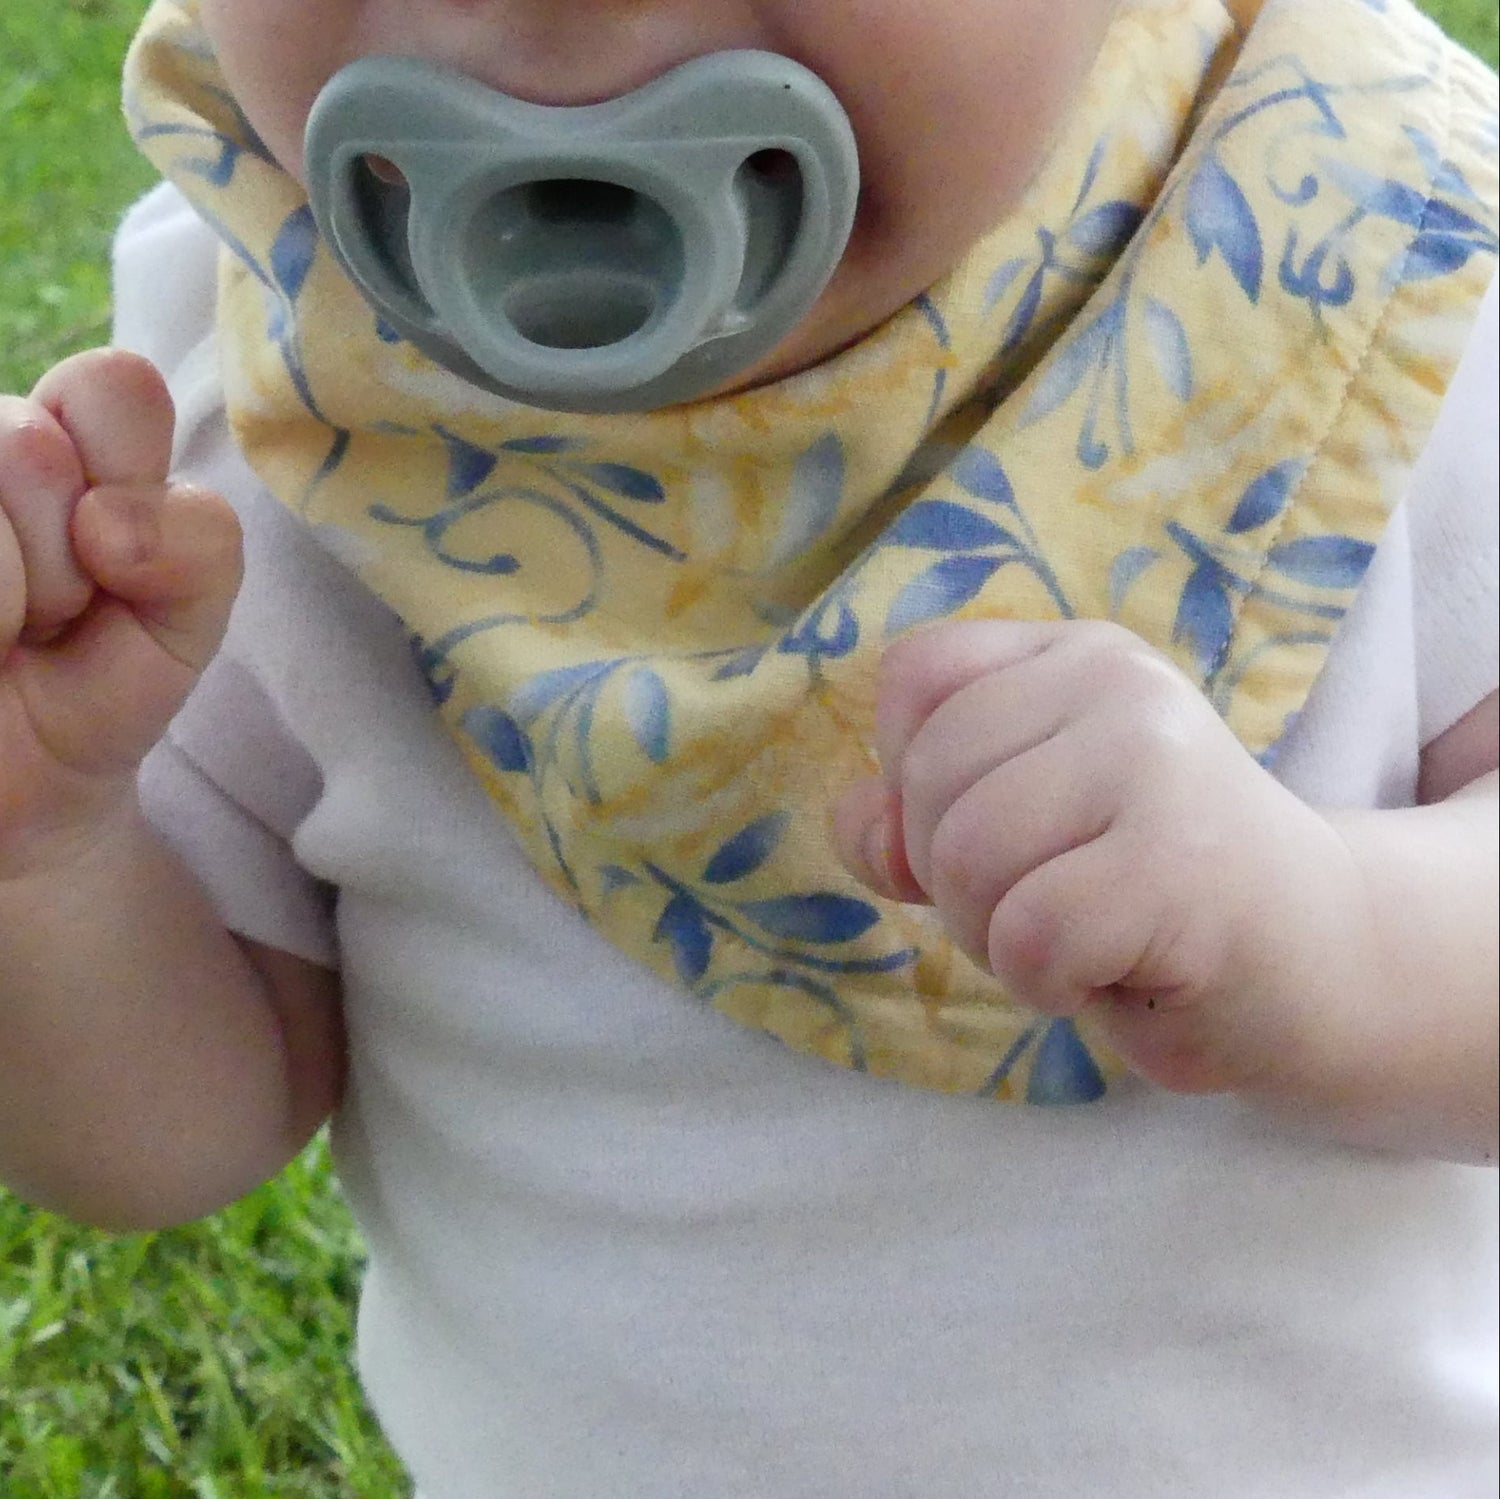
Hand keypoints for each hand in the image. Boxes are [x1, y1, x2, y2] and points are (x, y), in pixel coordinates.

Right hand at [0, 350, 240, 871]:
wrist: (25, 781)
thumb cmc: (100, 674)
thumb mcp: (187, 614)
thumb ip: (199, 544)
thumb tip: (103, 520)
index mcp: (56, 426)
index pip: (114, 387)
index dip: (133, 487)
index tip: (116, 558)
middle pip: (29, 446)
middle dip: (68, 561)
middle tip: (51, 614)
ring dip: (10, 599)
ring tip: (4, 634)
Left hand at [832, 620, 1376, 1097]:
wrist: (1316, 962)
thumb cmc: (1139, 896)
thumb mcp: (1014, 831)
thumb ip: (916, 816)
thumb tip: (860, 822)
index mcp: (1072, 654)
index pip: (914, 678)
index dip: (912, 778)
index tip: (1000, 832)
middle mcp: (1115, 680)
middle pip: (928, 780)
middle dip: (956, 880)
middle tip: (1050, 906)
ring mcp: (1154, 760)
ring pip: (967, 858)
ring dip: (997, 938)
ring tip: (1081, 938)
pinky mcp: (1179, 859)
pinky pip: (1028, 934)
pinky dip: (1046, 982)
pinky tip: (1115, 970)